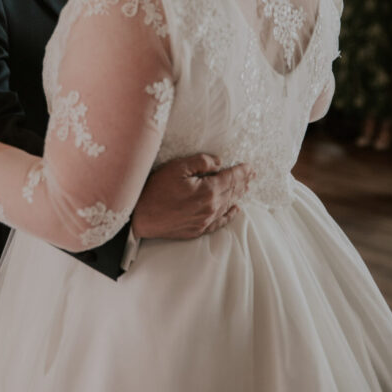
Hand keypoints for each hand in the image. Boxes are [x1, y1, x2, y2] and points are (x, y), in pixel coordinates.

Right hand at [132, 153, 253, 239]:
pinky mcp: (197, 230)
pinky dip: (229, 215)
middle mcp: (210, 208)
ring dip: (237, 195)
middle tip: (252, 175)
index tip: (250, 166)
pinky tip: (235, 210)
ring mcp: (204, 221)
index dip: (241, 172)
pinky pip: (219, 222)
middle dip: (243, 182)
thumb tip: (219, 162)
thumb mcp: (177, 167)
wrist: (140, 217)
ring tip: (245, 187)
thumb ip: (201, 162)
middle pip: (231, 192)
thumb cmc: (155, 189)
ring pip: (227, 206)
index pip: (230, 178)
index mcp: (207, 191)